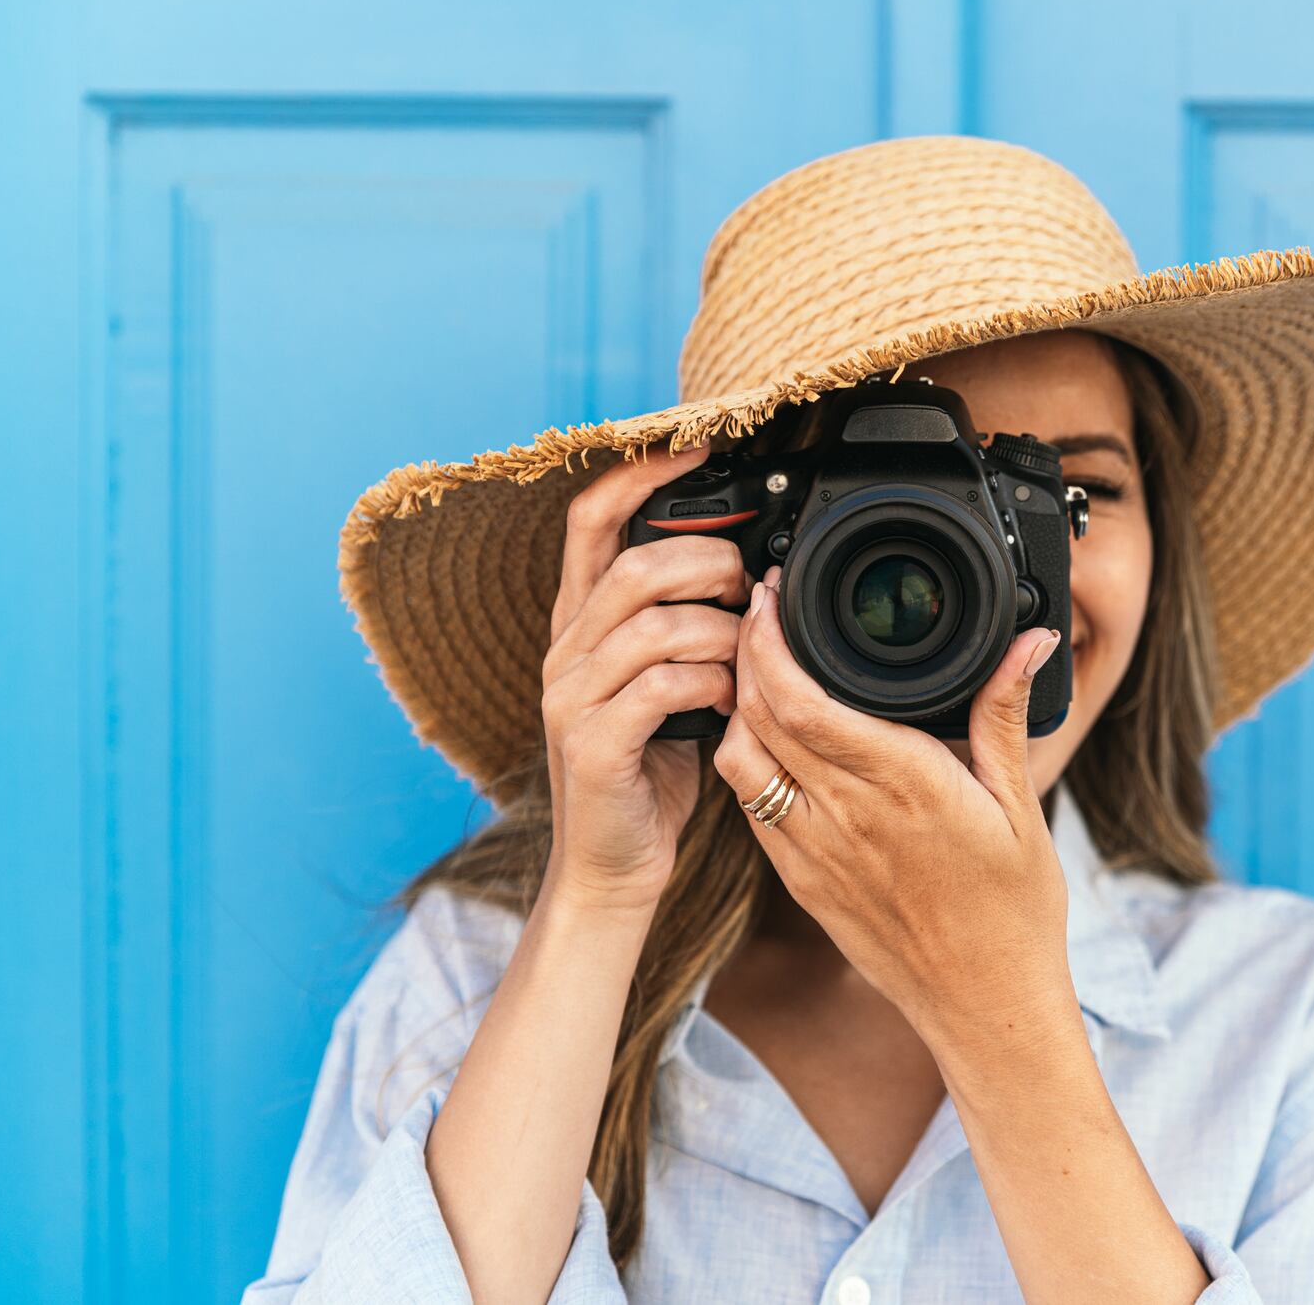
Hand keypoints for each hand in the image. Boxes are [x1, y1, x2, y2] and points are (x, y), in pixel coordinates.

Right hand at [538, 444, 750, 911]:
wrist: (614, 868)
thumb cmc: (652, 770)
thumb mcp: (666, 683)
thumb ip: (685, 625)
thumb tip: (746, 568)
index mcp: (580, 623)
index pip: (591, 517)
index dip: (642, 472)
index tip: (701, 444)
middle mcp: (565, 650)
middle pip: (634, 563)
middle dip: (708, 562)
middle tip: (748, 589)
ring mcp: (570, 696)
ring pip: (654, 621)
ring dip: (720, 632)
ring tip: (745, 660)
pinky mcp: (591, 743)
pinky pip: (661, 683)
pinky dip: (709, 683)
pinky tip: (726, 702)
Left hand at [711, 564, 1074, 1046]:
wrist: (984, 1005)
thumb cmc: (1012, 909)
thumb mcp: (1020, 803)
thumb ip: (1004, 714)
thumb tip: (1031, 640)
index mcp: (902, 783)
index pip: (802, 697)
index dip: (769, 639)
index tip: (771, 595)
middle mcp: (846, 815)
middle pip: (758, 715)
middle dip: (745, 652)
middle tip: (754, 609)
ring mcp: (814, 852)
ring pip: (741, 760)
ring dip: (736, 706)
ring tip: (754, 667)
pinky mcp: (801, 881)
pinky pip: (751, 806)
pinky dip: (745, 758)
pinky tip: (763, 735)